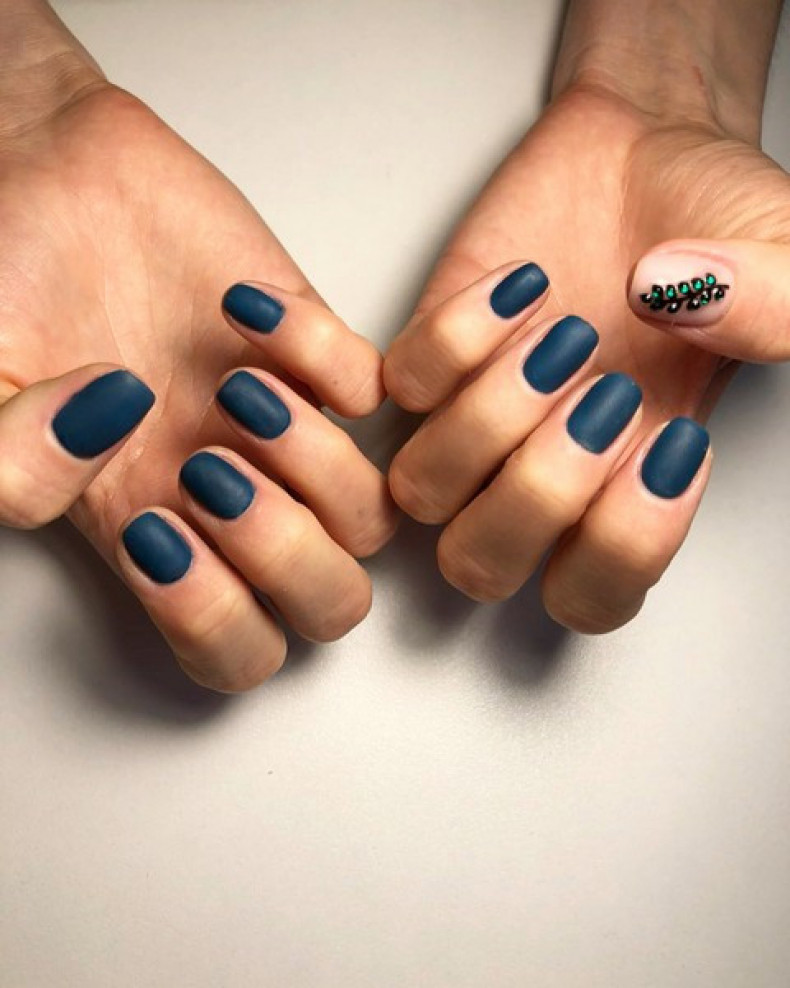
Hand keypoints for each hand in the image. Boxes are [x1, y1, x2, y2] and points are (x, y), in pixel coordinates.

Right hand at [0, 4, 396, 690]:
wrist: (44, 176)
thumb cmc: (4, 285)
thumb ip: (8, 461)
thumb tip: (111, 440)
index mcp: (148, 528)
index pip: (236, 649)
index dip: (213, 620)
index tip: (151, 526)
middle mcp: (226, 492)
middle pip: (332, 603)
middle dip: (287, 556)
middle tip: (210, 473)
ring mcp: (278, 425)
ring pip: (373, 513)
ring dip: (315, 462)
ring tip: (233, 389)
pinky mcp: (310, 343)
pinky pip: (375, 388)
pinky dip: (327, 355)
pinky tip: (245, 313)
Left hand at [384, 10, 786, 631]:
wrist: (648, 147)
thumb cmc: (714, 223)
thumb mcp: (785, 260)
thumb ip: (778, 307)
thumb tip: (687, 307)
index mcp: (628, 483)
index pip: (592, 595)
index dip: (621, 547)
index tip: (672, 440)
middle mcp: (541, 465)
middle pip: (482, 566)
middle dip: (538, 492)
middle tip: (604, 394)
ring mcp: (476, 411)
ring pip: (422, 490)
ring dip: (487, 419)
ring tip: (563, 332)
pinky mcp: (432, 348)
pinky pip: (399, 386)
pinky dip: (452, 339)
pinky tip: (523, 285)